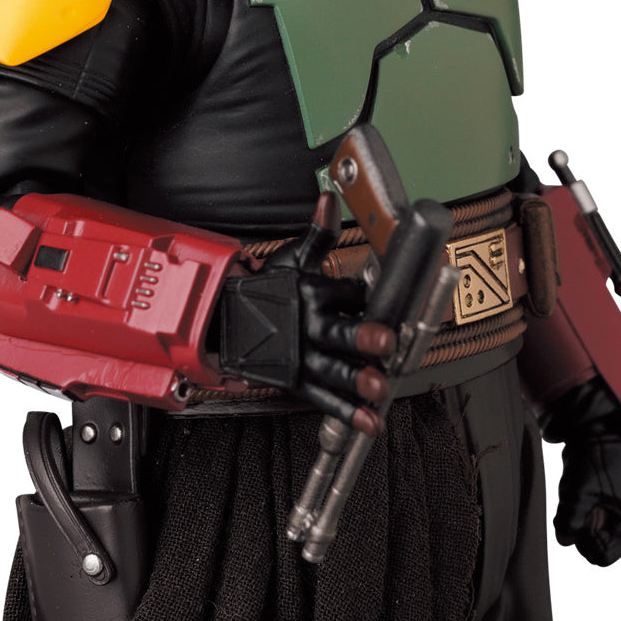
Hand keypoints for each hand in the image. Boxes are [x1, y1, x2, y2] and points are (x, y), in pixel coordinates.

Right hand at [218, 194, 395, 433]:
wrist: (225, 321)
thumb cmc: (267, 289)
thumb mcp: (293, 259)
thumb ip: (319, 233)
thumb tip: (329, 199)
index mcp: (312, 293)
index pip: (350, 293)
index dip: (370, 299)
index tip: (396, 301)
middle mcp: (309, 326)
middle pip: (339, 332)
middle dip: (362, 338)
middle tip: (383, 341)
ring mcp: (303, 357)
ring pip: (334, 370)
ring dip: (357, 380)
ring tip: (379, 388)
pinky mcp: (297, 381)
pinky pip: (324, 399)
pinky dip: (347, 413)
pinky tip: (371, 421)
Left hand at [543, 379, 620, 566]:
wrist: (606, 426)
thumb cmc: (595, 456)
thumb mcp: (578, 489)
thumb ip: (569, 519)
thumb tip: (565, 539)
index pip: (601, 556)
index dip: (581, 540)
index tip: (574, 516)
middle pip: (602, 546)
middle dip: (585, 528)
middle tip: (581, 500)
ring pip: (602, 533)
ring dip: (588, 517)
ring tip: (588, 492)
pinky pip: (608, 521)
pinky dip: (595, 510)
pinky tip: (595, 491)